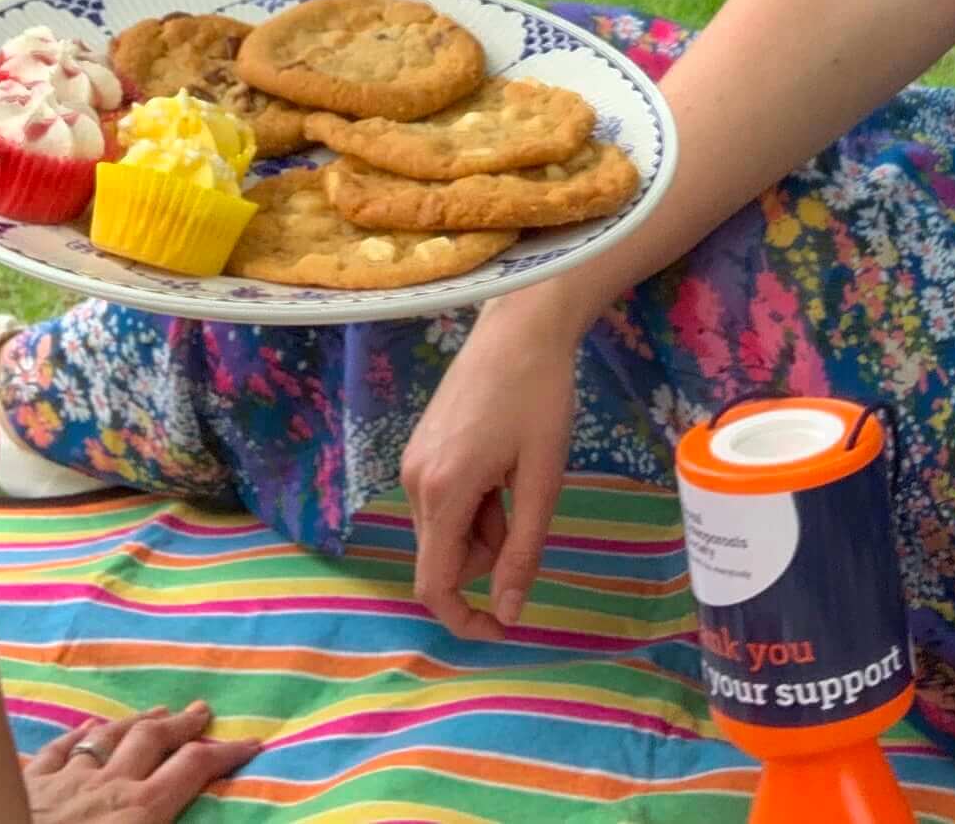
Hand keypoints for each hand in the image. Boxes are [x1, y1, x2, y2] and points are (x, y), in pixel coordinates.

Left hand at [23, 703, 259, 820]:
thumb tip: (186, 811)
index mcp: (138, 811)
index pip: (192, 771)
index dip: (225, 754)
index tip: (251, 742)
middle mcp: (106, 785)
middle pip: (152, 742)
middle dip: (182, 725)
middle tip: (203, 710)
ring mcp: (64, 779)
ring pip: (107, 737)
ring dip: (135, 722)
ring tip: (156, 711)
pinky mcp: (27, 782)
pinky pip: (58, 749)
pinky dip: (78, 735)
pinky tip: (86, 726)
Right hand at [401, 298, 583, 639]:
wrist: (520, 326)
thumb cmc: (541, 397)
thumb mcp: (543, 478)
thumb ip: (523, 550)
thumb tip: (509, 613)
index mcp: (442, 492)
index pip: (434, 585)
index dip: (464, 619)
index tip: (504, 627)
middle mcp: (413, 482)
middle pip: (443, 557)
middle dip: (485, 556)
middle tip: (527, 510)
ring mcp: (412, 463)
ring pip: (444, 530)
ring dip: (483, 527)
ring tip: (517, 475)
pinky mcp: (419, 448)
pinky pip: (442, 501)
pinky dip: (473, 503)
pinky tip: (500, 463)